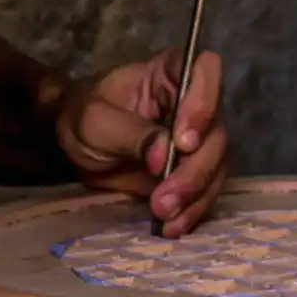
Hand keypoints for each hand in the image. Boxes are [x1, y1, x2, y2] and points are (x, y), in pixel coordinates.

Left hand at [55, 49, 227, 236]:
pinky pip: (206, 191)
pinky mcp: (196, 170)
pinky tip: (172, 226)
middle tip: (165, 197)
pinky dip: (192, 211)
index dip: (203, 102)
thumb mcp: (95, 121)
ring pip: (217, 166)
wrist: (80, 146)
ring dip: (195, 196)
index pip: (205, 70)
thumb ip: (130, 133)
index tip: (182, 141)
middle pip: (216, 131)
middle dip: (194, 170)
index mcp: (170, 74)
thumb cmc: (84, 117)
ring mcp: (200, 138)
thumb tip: (164, 154)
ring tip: (164, 217)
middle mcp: (195, 102)